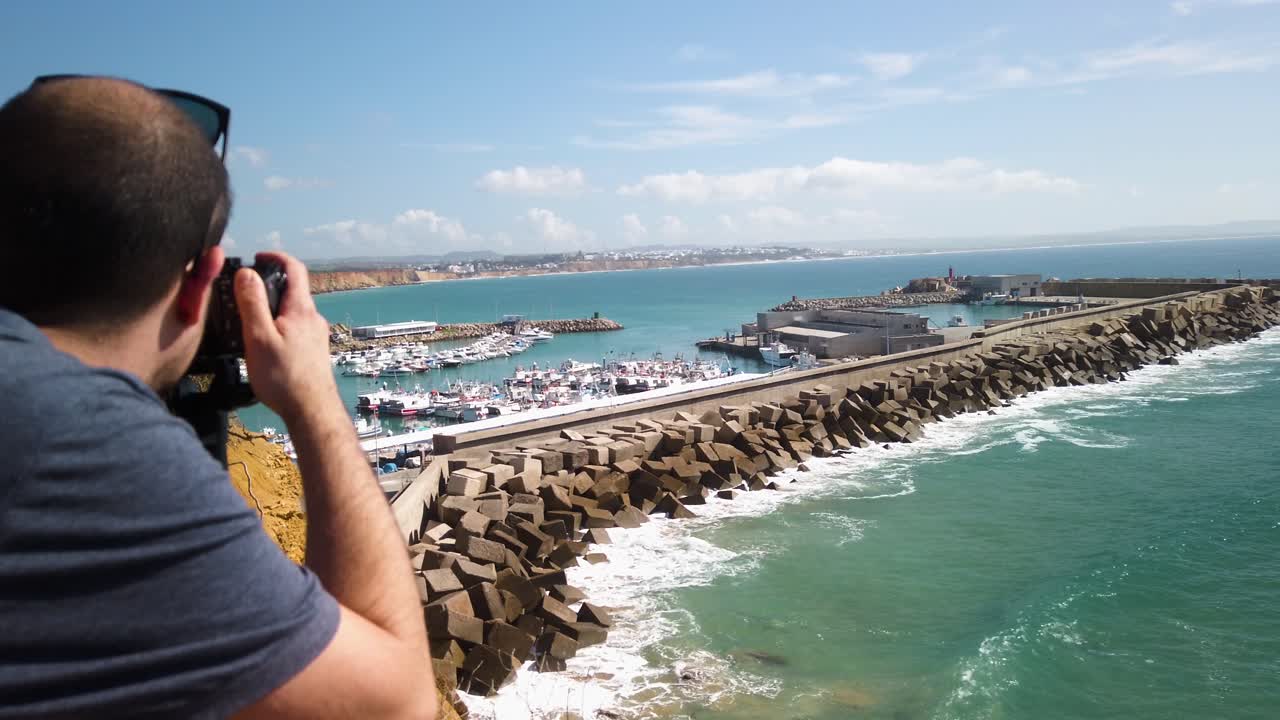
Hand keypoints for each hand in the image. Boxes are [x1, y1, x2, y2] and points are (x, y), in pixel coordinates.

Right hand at [234, 252, 341, 425]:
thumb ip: (253, 303)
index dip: (275, 257)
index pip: (294, 268)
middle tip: (244, 294)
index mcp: (301, 310)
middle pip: (293, 291)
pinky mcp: (314, 352)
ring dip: (273, 310)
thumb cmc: (284, 378)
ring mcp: (316, 336)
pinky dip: (279, 328)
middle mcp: (313, 319)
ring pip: (293, 313)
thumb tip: (247, 273)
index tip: (258, 257)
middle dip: (269, 287)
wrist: (311, 411)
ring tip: (249, 324)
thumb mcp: (259, 336)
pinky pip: (295, 330)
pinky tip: (265, 345)